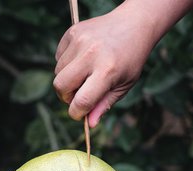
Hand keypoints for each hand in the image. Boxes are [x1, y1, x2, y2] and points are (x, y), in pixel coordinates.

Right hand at [54, 0, 192, 126]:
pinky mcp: (72, 32)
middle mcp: (91, 54)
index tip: (80, 113)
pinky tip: (82, 59)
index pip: (81, 101)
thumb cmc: (130, 59)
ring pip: (57, 72)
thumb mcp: (124, 85)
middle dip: (66, 96)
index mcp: (107, 71)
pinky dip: (66, 64)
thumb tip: (89, 124)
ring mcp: (80, 41)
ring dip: (67, 80)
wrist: (134, 24)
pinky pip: (58, 57)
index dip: (77, 113)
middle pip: (60, 86)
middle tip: (79, 94)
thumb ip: (105, 104)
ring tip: (85, 74)